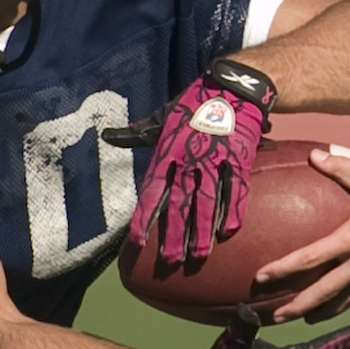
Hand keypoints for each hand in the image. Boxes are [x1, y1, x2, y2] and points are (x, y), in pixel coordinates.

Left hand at [107, 60, 277, 263]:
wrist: (231, 87)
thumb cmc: (194, 105)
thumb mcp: (162, 118)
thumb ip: (137, 134)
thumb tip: (109, 136)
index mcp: (168, 152)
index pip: (152, 191)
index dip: (144, 217)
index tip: (137, 242)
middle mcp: (189, 159)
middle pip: (179, 203)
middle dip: (173, 234)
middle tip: (170, 261)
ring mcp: (215, 159)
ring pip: (207, 201)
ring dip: (201, 231)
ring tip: (198, 255)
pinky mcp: (240, 158)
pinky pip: (236, 189)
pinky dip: (233, 210)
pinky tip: (228, 231)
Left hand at [257, 149, 349, 321]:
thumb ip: (341, 167)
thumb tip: (315, 155)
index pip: (310, 259)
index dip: (283, 269)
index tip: (261, 278)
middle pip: (322, 293)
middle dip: (295, 306)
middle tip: (273, 316)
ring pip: (341, 301)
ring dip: (319, 311)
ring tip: (300, 318)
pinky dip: (342, 304)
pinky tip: (335, 306)